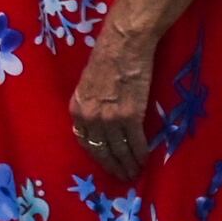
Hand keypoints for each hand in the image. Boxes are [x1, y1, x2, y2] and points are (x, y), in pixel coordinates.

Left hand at [71, 20, 155, 180]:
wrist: (124, 43)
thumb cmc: (107, 57)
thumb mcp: (88, 84)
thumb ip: (91, 105)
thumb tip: (99, 122)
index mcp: (77, 109)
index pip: (84, 142)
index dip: (96, 156)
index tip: (105, 164)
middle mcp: (90, 118)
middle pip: (101, 150)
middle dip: (113, 166)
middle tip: (122, 178)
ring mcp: (110, 119)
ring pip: (119, 150)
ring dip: (128, 164)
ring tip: (134, 174)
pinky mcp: (130, 116)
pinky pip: (135, 142)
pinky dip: (141, 153)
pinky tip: (144, 160)